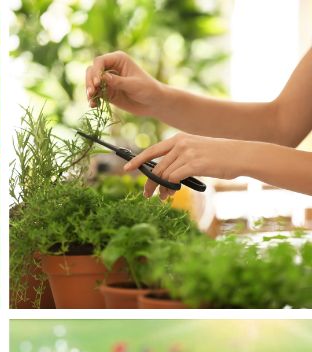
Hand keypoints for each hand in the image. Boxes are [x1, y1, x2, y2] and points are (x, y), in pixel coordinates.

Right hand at [85, 51, 167, 115]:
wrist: (153, 103)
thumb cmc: (148, 89)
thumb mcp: (134, 85)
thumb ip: (118, 81)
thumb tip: (103, 78)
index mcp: (118, 60)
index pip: (100, 61)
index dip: (96, 71)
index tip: (97, 83)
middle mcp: (110, 68)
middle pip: (92, 71)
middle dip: (89, 81)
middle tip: (91, 93)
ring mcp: (107, 80)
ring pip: (90, 82)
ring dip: (88, 91)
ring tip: (91, 100)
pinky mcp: (106, 92)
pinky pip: (94, 94)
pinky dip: (92, 99)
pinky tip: (94, 106)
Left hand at [124, 133, 238, 199]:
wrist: (242, 155)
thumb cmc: (220, 156)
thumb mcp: (196, 150)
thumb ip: (178, 159)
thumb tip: (162, 177)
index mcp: (179, 138)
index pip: (152, 150)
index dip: (137, 160)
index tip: (126, 168)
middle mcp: (181, 144)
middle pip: (156, 167)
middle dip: (150, 183)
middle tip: (147, 195)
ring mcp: (187, 153)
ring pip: (165, 175)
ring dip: (163, 189)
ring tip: (165, 197)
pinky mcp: (195, 164)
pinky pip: (174, 179)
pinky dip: (171, 188)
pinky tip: (172, 193)